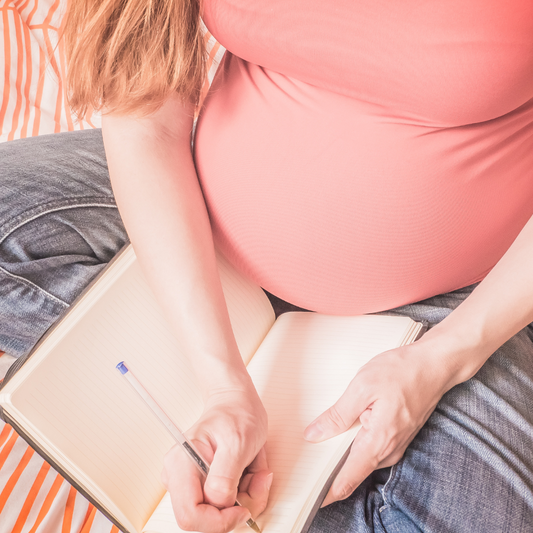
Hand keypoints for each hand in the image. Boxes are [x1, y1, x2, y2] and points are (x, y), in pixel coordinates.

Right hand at [162, 385, 271, 532]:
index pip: (190, 516)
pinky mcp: (205, 484)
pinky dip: (244, 493)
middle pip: (206, 519)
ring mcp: (192, 482)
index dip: (219, 521)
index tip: (243, 509)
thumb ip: (225, 476)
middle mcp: (180, 477)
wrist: (236, 402)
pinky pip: (226, 504)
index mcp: (182, 464)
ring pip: (219, 514)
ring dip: (246, 497)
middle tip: (257, 481)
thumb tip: (219, 502)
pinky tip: (249, 471)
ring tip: (255, 469)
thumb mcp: (237, 441)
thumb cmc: (236, 414)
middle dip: (237, 508)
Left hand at [304, 338, 459, 506]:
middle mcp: (389, 450)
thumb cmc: (401, 372)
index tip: (308, 497)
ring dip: (342, 457)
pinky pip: (371, 449)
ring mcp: (395, 445)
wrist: (434, 365)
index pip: (348, 479)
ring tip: (317, 446)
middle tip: (303, 464)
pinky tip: (342, 432)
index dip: (327, 493)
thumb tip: (313, 435)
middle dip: (329, 471)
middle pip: (353, 472)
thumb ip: (337, 415)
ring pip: (362, 460)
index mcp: (379, 441)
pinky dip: (354, 446)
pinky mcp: (397, 437)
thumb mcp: (362, 387)